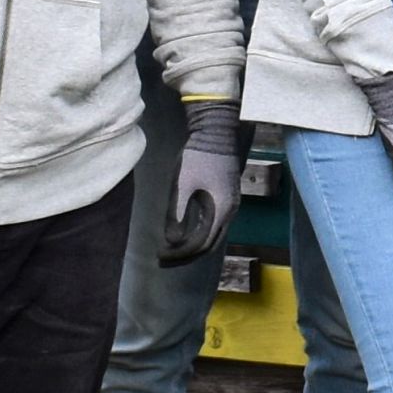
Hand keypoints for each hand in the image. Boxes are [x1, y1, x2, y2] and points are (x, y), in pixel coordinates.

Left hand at [161, 100, 244, 262]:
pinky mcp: (228, 198)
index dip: (180, 254)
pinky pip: (216, 225)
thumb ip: (176, 214)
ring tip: (173, 251)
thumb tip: (172, 241)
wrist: (217, 132)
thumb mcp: (182, 185)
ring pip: (214, 236)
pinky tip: (187, 234)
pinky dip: (201, 235)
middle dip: (186, 255)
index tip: (160, 256)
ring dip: (194, 246)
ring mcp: (232, 205)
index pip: (200, 244)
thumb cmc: (197, 156)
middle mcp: (230, 212)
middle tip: (164, 260)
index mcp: (220, 211)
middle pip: (209, 245)